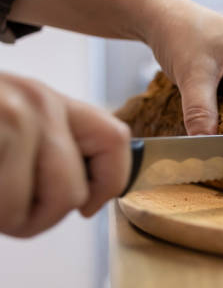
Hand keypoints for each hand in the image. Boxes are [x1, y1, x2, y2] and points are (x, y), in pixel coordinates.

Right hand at [0, 74, 129, 236]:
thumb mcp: (9, 123)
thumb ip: (51, 147)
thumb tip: (88, 194)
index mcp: (49, 101)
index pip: (115, 139)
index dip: (111, 182)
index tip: (89, 206)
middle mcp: (38, 102)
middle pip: (75, 189)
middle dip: (43, 218)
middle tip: (12, 213)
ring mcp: (15, 116)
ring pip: (45, 203)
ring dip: (14, 218)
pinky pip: (9, 207)